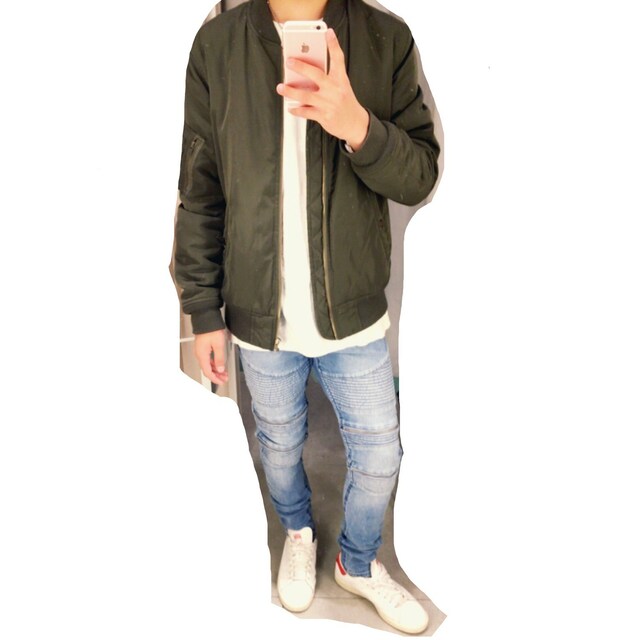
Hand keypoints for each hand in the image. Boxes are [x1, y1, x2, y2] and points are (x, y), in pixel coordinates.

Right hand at [194, 329, 228, 385]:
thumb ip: (220, 359)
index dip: (215, 379)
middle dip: (216, 376)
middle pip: (207, 369)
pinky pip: (208, 359)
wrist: (206, 319)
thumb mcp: (219, 345)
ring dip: (216, 370)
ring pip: (208, 365)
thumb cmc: (211, 329)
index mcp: (202, 355)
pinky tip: (219, 364)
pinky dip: (214, 363)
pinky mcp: (203, 347)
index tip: (221, 382)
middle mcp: (199, 354)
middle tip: (224, 378)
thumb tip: (220, 369)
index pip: (208, 372)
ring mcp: (200, 351)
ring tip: (224, 372)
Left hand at [276, 28, 369, 150]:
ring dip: (291, 91)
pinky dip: (297, 110)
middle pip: (316, 75)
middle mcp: (335, 90)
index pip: (338, 59)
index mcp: (341, 80)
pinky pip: (306, 112)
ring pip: (306, 96)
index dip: (333, 45)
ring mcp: (329, 104)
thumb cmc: (345, 103)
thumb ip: (327, 78)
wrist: (355, 124)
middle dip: (301, 67)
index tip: (328, 33)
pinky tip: (291, 107)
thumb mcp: (341, 87)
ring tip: (281, 87)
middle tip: (289, 61)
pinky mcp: (324, 116)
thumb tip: (305, 73)